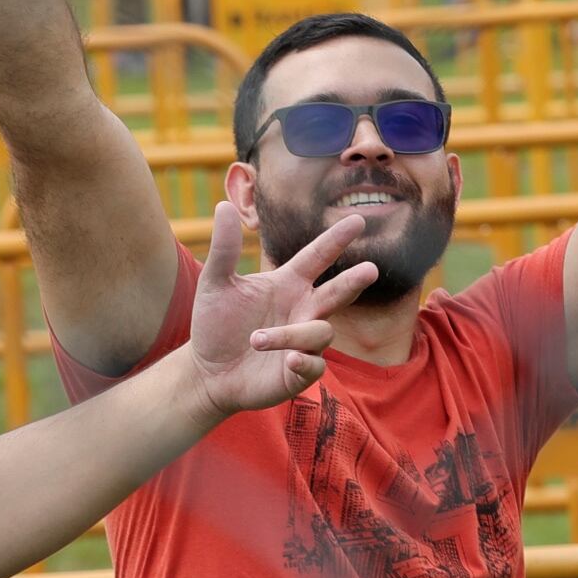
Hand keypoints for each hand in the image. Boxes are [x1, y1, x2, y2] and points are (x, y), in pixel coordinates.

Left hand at [184, 203, 376, 416]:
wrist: (207, 372)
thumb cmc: (215, 325)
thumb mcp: (215, 284)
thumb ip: (225, 249)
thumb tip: (223, 205)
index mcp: (288, 284)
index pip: (317, 256)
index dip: (337, 239)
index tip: (358, 220)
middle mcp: (302, 310)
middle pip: (337, 293)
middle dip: (353, 282)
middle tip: (370, 269)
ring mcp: (303, 342)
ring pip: (320, 332)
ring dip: (291, 334)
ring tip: (256, 339)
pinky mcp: (298, 372)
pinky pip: (314, 366)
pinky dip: (304, 361)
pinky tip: (289, 359)